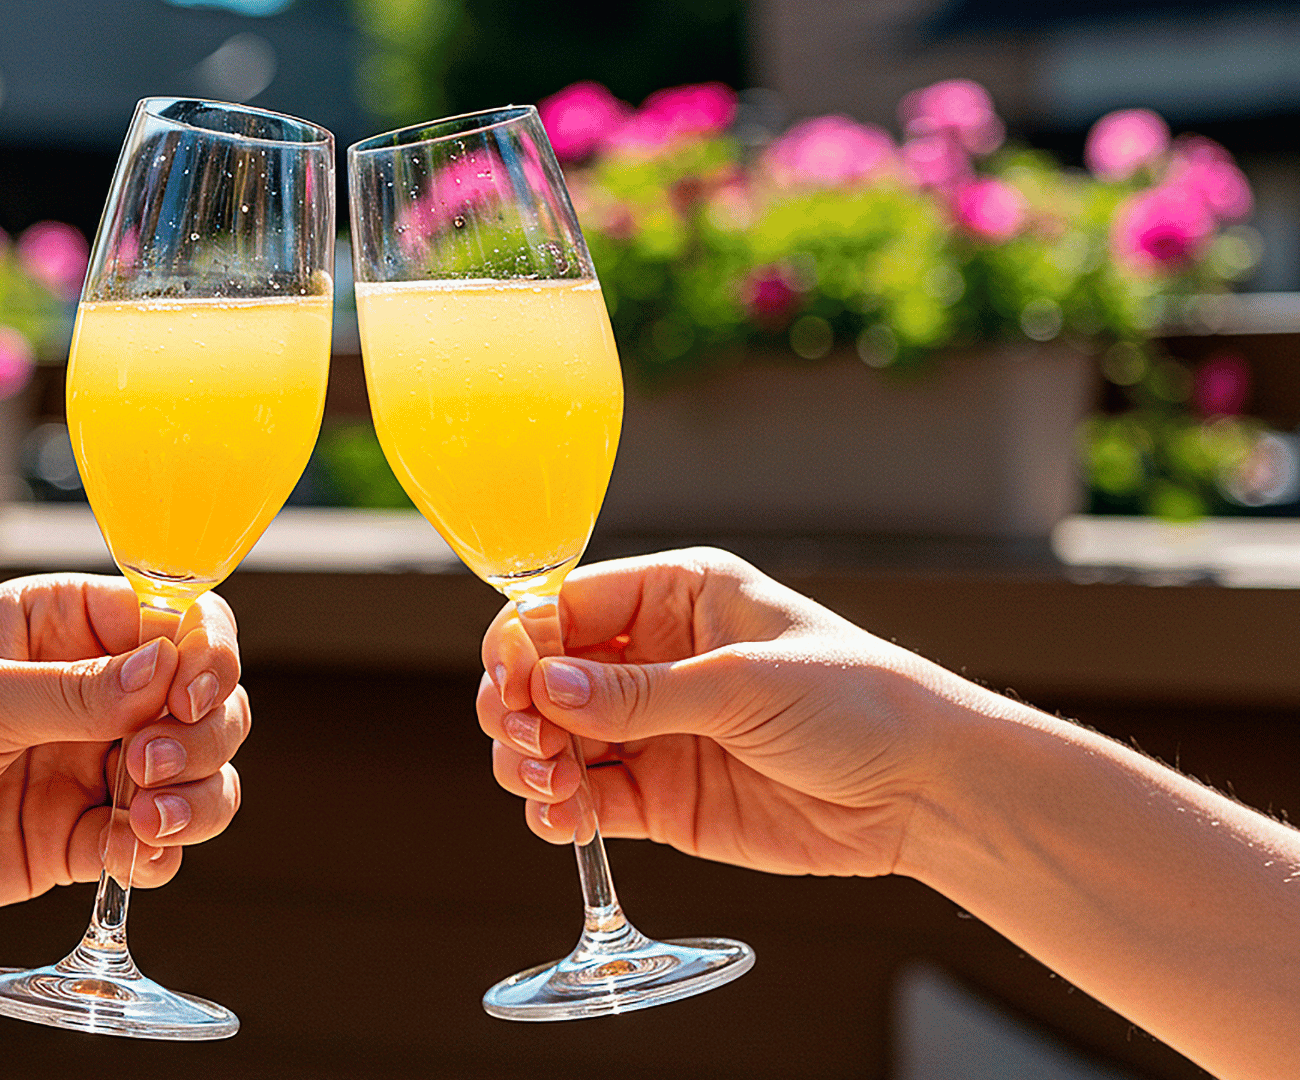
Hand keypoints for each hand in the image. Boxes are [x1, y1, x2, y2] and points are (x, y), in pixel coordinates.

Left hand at [0, 574, 245, 965]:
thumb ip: (71, 692)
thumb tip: (169, 668)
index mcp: (52, 626)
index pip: (167, 619)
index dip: (201, 650)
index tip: (193, 690)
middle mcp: (81, 693)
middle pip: (199, 697)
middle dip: (202, 728)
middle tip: (145, 763)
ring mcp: (80, 768)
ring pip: (192, 772)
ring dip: (196, 793)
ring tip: (147, 817)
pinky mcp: (70, 842)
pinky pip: (149, 844)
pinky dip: (163, 851)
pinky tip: (136, 855)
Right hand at [479, 548, 986, 878]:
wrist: (924, 791)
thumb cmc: (857, 702)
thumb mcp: (744, 684)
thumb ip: (640, 693)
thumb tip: (546, 688)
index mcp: (672, 597)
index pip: (564, 605)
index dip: (524, 642)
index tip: (513, 685)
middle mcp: (650, 659)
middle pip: (543, 675)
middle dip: (517, 708)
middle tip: (529, 743)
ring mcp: (650, 731)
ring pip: (552, 741)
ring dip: (530, 763)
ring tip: (548, 786)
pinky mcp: (659, 798)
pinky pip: (586, 801)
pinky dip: (559, 812)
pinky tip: (564, 821)